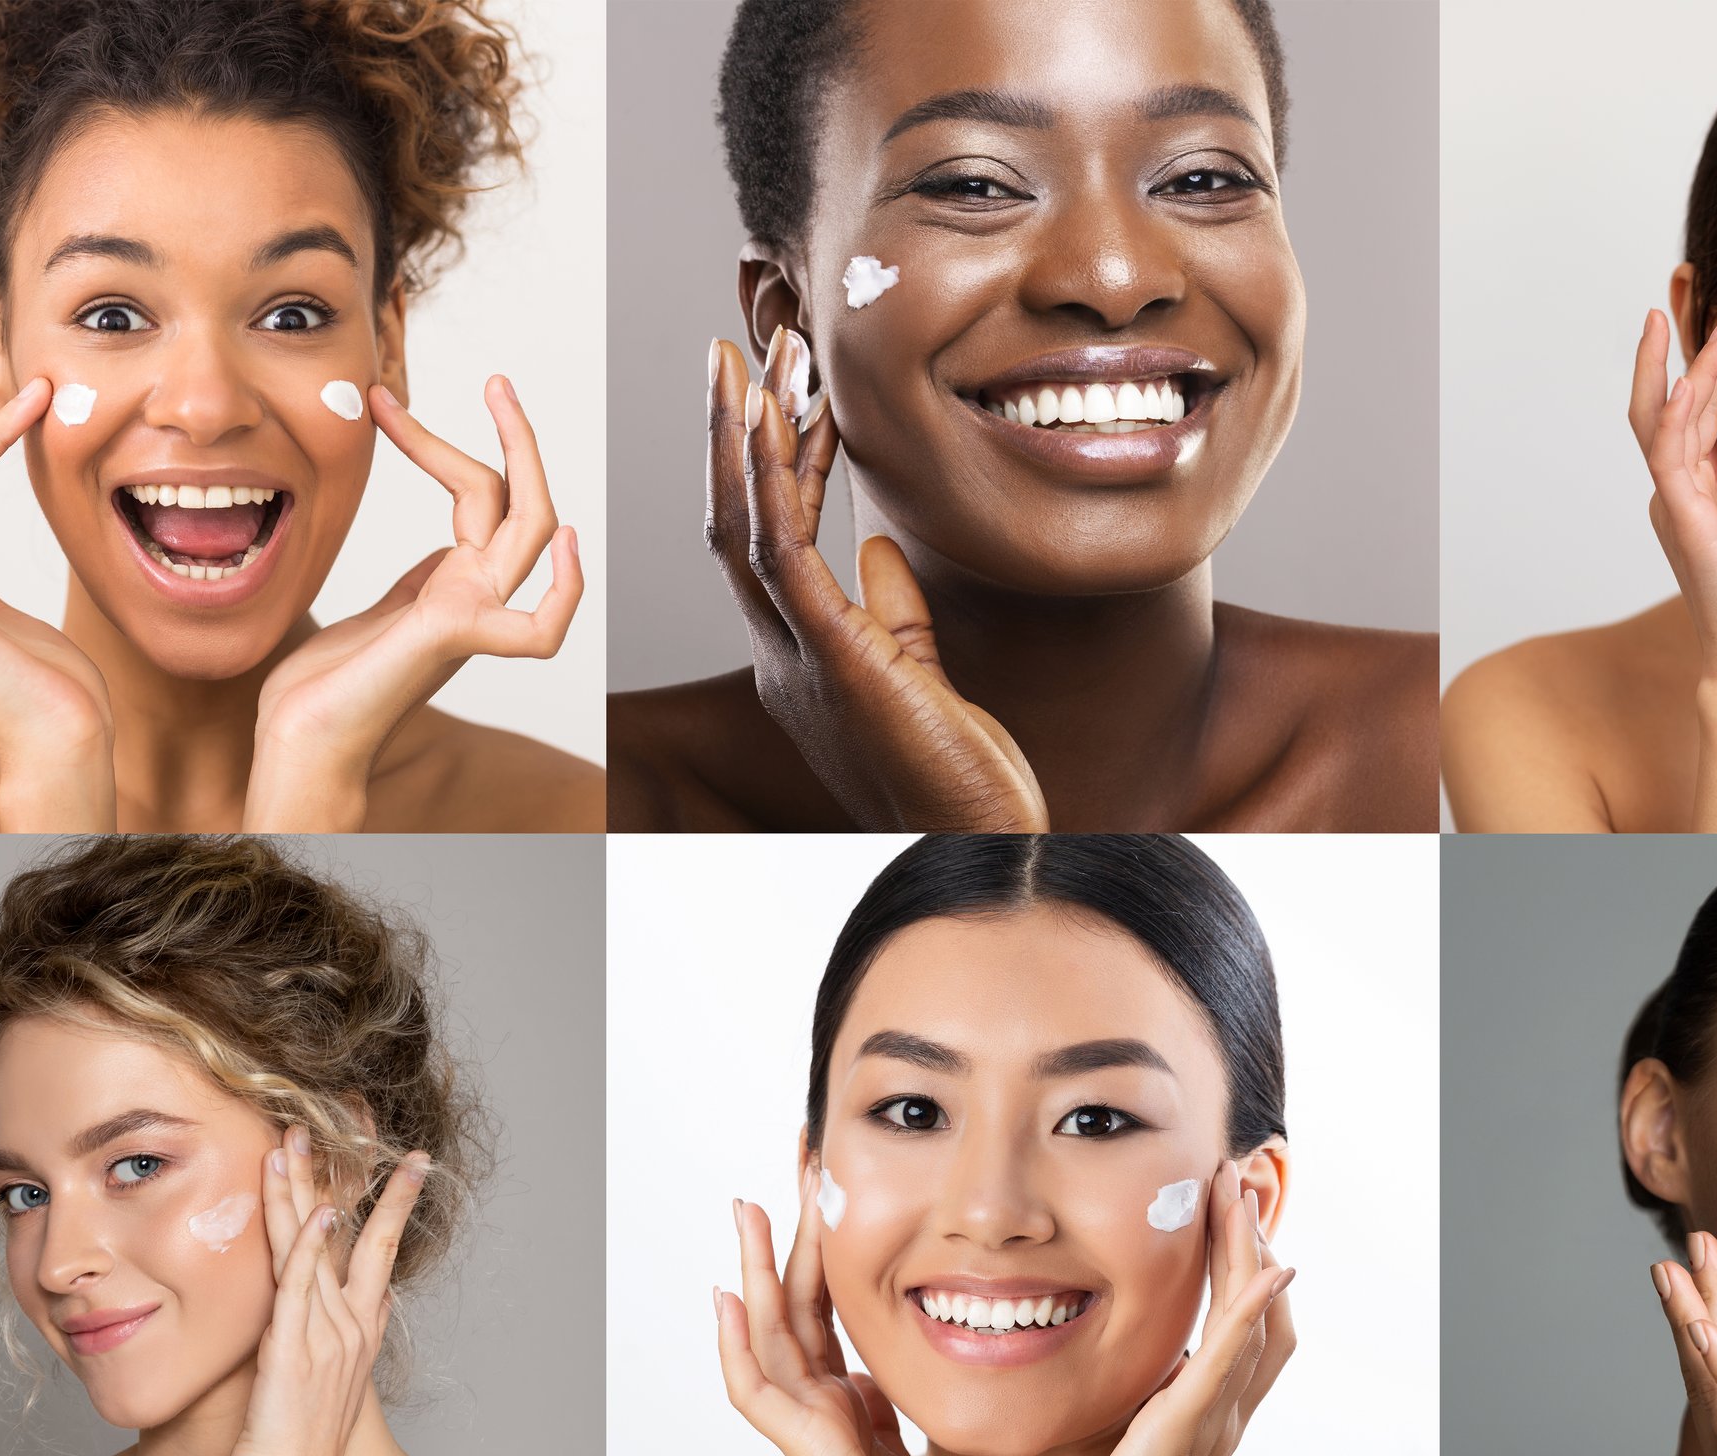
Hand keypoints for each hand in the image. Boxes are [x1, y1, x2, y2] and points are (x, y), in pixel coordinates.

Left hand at [228, 1125, 429, 1455]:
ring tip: (296, 1143)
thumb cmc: (295, 1446)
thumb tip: (358, 1302)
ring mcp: (326, 1335)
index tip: (405, 1166)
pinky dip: (310, 1249)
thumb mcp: (324, 1383)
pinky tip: (317, 1215)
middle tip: (373, 1132)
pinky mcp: (293, 1349)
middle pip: (368, 1239)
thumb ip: (339, 1337)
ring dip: (308, 1192)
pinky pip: (301, 1288)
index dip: (392, 1206)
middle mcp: (351, 1327)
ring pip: (318, 1249)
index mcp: (360, 1332)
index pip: (380, 1254)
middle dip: (377, 1184)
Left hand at [246, 376, 581, 829]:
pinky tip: (564, 543)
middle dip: (512, 435)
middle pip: (519, 502)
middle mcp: (473, 596)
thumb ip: (404, 579)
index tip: (383, 401)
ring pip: (531, 531)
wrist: (297, 740)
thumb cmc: (317, 687)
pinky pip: (540, 628)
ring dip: (525, 458)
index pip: (474, 496)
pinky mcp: (454, 640)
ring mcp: (471, 618)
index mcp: (452, 585)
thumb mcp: (361, 603)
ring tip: (502, 400)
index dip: (434, 442)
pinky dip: (565, 592)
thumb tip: (415, 545)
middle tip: (495, 379)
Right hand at [704, 332, 1047, 831]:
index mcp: (802, 659)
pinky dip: (774, 480)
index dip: (764, 464)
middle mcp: (782, 657)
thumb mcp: (923, 678)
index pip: (766, 542)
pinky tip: (777, 419)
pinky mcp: (832, 659)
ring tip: (752, 359)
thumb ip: (893, 614)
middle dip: (735, 433)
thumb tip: (874, 548)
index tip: (778, 393)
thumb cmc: (960, 778)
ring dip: (746, 436)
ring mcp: (799, 659)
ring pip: (744, 527)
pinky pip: (783, 554)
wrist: (982, 844)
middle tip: (739, 351)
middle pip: (734, 524)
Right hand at [714, 1171, 969, 1455]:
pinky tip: (726, 1298)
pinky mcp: (806, 1447)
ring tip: (747, 1207)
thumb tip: (878, 1369)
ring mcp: (804, 1423)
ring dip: (756, 1266)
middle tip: (792, 1160)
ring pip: (769, 1329)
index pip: (826, 1302)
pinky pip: (758, 1388)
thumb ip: (885, 1403)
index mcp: (844, 1396)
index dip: (823, 1243)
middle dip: (788, 1230)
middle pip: (792, 1299)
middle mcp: (816, 1401)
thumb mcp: (909, 1444)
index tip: (826, 1183)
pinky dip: (738, 1343)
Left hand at [1036, 1160, 1295, 1455]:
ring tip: (1239, 1194)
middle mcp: (1225, 1413)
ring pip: (1253, 1320)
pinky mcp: (1185, 1427)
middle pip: (1264, 1311)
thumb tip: (1142, 1362)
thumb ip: (1148, 1400)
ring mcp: (1212, 1420)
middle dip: (1253, 1240)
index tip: (1227, 1209)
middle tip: (1236, 1177)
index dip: (1248, 1266)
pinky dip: (1253, 1310)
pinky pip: (1231, 1359)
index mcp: (1210, 1413)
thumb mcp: (1131, 1439)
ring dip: (1251, 1252)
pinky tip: (1271, 1269)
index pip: (1249, 1326)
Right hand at [1628, 305, 1716, 686]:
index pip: (1684, 411)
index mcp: (1688, 489)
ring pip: (1671, 416)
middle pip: (1664, 401)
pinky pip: (1673, 454)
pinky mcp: (1685, 519)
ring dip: (1698, 364)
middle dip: (1680, 345)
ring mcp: (1674, 502)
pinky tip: (1696, 376)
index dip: (1695, 361)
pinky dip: (1679, 412)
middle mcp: (1672, 489)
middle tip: (1702, 292)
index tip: (1715, 317)